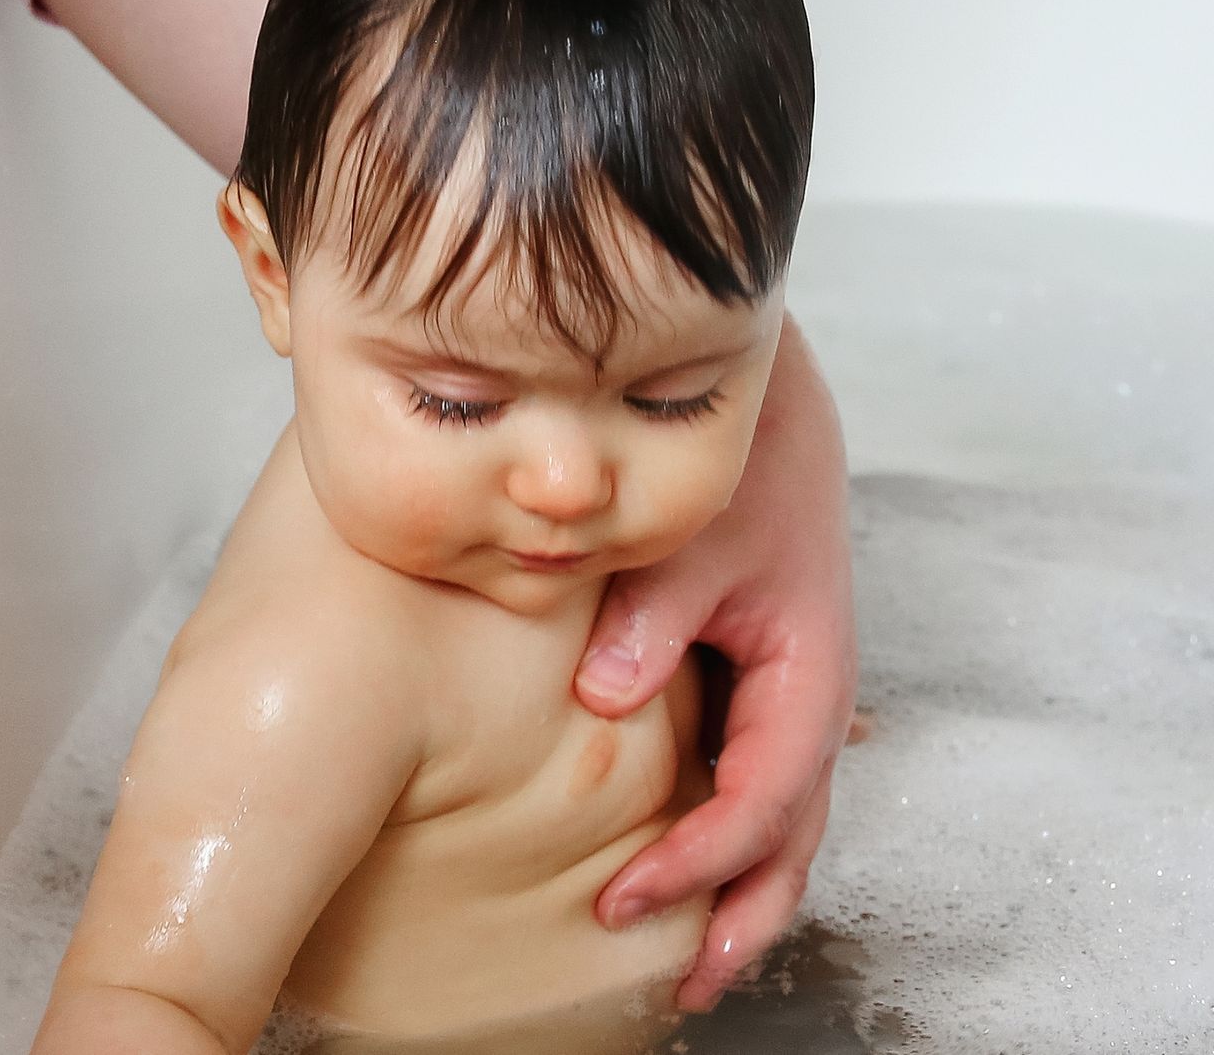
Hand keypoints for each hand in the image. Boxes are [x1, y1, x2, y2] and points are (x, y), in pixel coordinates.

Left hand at [576, 316, 855, 1011]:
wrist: (770, 417)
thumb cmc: (739, 474)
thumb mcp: (691, 543)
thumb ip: (649, 624)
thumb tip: (601, 700)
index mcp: (806, 676)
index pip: (757, 802)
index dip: (696, 861)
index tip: (624, 899)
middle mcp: (809, 703)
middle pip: (789, 843)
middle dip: (738, 921)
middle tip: (681, 993)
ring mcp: (789, 700)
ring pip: (780, 827)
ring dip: (740, 897)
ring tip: (692, 972)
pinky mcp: (760, 688)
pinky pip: (756, 786)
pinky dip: (729, 842)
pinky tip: (685, 874)